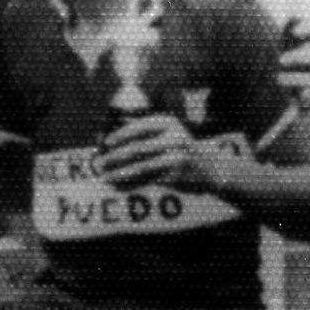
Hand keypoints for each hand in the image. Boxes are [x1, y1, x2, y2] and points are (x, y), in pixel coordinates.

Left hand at [93, 109, 212, 192]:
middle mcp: (173, 138)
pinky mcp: (176, 177)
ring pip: (140, 167)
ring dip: (119, 173)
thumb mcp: (166, 132)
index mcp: (168, 123)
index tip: (106, 143)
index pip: (138, 127)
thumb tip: (107, 138)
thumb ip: (141, 131)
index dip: (119, 135)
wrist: (211, 167)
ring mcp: (176, 158)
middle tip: (99, 164)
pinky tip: (119, 186)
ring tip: (105, 178)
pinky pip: (147, 181)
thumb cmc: (179, 148)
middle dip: (114, 157)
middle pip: (136, 148)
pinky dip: (131, 184)